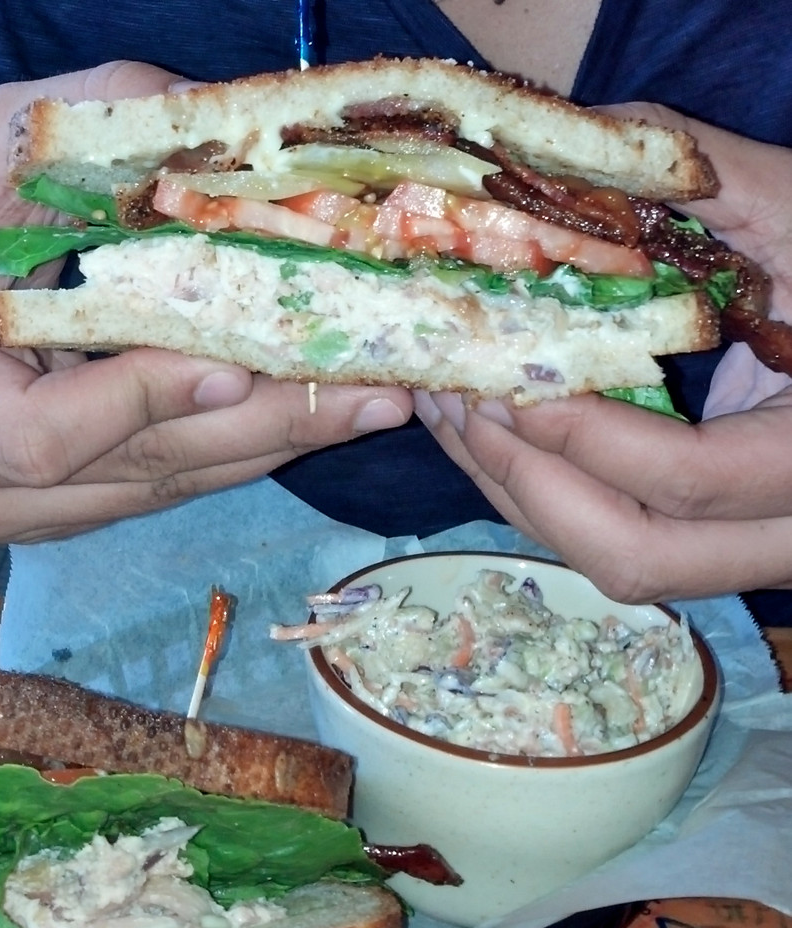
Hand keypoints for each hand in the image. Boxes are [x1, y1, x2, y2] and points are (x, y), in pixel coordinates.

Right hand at [0, 62, 410, 543]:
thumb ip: (95, 133)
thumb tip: (231, 134)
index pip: (39, 432)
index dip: (144, 402)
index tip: (241, 364)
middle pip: (129, 472)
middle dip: (259, 429)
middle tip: (371, 397)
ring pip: (155, 492)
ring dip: (267, 447)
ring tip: (364, 407)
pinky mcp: (43, 521)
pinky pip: (155, 495)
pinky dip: (232, 453)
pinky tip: (303, 420)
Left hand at [415, 106, 791, 602]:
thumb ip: (698, 179)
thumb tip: (563, 139)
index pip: (690, 479)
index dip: (586, 435)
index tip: (509, 377)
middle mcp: (782, 526)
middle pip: (634, 557)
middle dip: (530, 481)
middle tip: (465, 399)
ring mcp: (738, 543)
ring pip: (609, 562)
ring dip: (515, 490)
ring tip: (452, 406)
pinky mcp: (699, 535)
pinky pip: (604, 538)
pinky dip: (536, 492)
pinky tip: (484, 429)